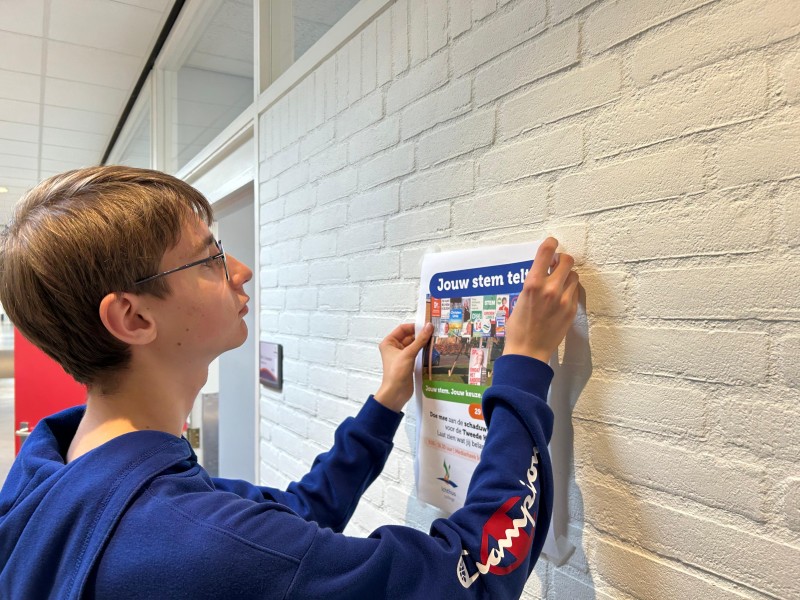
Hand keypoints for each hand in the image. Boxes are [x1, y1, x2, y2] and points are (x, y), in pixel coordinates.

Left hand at [374, 322, 433, 411]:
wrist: (395, 393)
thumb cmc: (397, 372)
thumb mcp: (408, 353)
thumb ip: (420, 340)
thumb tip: (429, 326)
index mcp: (389, 342)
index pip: (403, 329)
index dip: (415, 326)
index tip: (428, 325)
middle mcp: (394, 347)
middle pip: (409, 336)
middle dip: (421, 335)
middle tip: (435, 332)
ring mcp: (401, 356)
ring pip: (414, 345)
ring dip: (423, 343)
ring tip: (436, 339)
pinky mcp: (408, 363)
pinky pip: (416, 353)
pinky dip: (423, 351)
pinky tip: (433, 349)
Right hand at [503, 237, 580, 362]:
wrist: (528, 351)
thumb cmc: (518, 327)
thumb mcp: (518, 299)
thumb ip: (532, 283)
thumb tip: (541, 272)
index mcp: (532, 284)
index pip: (546, 252)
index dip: (550, 243)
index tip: (551, 243)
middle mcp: (550, 289)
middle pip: (567, 260)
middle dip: (562, 260)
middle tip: (556, 265)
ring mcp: (563, 300)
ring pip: (574, 276)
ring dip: (567, 276)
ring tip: (559, 284)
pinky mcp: (571, 310)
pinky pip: (575, 292)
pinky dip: (569, 290)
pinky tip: (561, 298)